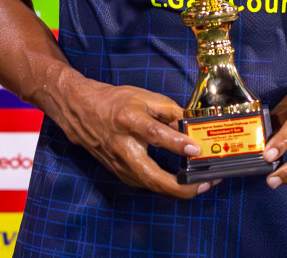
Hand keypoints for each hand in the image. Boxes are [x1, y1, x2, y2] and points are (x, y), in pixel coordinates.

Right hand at [52, 79, 214, 198]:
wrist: (83, 111)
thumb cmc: (115, 103)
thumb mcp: (144, 97)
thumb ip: (170, 111)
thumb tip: (190, 126)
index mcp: (129, 120)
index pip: (153, 134)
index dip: (176, 143)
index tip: (195, 148)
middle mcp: (123, 146)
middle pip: (151, 176)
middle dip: (180, 186)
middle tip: (204, 183)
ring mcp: (120, 164)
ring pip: (150, 185)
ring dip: (177, 189)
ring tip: (200, 184)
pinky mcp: (120, 173)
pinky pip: (146, 184)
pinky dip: (165, 186)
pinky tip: (181, 183)